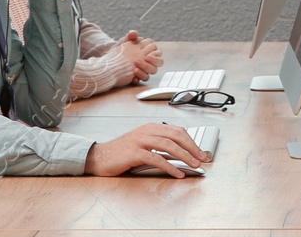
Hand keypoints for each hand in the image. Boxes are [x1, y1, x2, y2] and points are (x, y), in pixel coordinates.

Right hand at [84, 122, 203, 176]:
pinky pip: (156, 159)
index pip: (176, 130)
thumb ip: (158, 146)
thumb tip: (179, 154)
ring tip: (194, 165)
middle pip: (175, 136)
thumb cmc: (121, 153)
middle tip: (201, 158)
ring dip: (184, 156)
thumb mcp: (142, 144)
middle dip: (191, 147)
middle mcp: (146, 131)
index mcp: (150, 127)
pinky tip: (178, 173)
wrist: (99, 157)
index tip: (200, 151)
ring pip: (168, 146)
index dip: (191, 141)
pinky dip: (170, 166)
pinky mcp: (134, 153)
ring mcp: (139, 141)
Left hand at [119, 30, 162, 81]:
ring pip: (153, 70)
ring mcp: (146, 68)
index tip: (147, 54)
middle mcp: (150, 60)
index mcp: (150, 50)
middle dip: (154, 61)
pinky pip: (144, 78)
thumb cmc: (122, 50)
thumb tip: (133, 33)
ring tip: (136, 68)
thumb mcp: (125, 42)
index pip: (157, 51)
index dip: (154, 52)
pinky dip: (139, 77)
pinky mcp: (140, 76)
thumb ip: (130, 36)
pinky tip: (133, 78)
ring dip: (146, 68)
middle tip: (145, 59)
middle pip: (159, 62)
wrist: (113, 60)